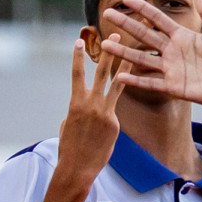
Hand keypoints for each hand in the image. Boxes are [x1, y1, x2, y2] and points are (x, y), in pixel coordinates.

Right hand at [55, 41, 125, 189]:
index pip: (77, 74)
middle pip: (101, 73)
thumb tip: (86, 105)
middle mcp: (89, 104)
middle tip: (116, 35)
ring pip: (116, 85)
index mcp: (74, 102)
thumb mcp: (69, 123)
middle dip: (109, 53)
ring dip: (124, 68)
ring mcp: (104, 112)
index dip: (77, 57)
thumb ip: (79, 109)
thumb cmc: (69, 146)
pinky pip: (117, 109)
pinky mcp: (114, 122)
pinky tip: (118, 106)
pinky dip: (117, 106)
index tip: (79, 40)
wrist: (77, 166)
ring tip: (132, 53)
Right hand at [101, 0, 201, 108]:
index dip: (143, 8)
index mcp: (183, 36)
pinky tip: (120, 77)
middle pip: (144, 35)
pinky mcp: (174, 86)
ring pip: (142, 59)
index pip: (158, 19)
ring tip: (105, 45)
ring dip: (124, 53)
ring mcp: (172, 69)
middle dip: (126, 25)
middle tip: (106, 13)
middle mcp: (173, 51)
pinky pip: (152, 83)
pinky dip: (137, 81)